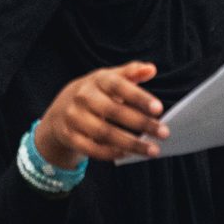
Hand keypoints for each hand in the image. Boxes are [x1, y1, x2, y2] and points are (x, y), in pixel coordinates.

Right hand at [36, 61, 167, 166]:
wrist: (59, 110)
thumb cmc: (95, 93)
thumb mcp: (110, 78)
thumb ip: (131, 73)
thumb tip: (151, 69)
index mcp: (97, 80)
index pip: (119, 86)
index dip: (139, 97)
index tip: (159, 109)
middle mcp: (83, 97)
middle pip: (114, 112)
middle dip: (141, 123)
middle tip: (164, 133)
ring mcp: (73, 117)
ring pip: (104, 133)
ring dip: (131, 143)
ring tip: (153, 150)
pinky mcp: (68, 136)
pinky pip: (90, 148)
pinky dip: (110, 153)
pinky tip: (128, 154)